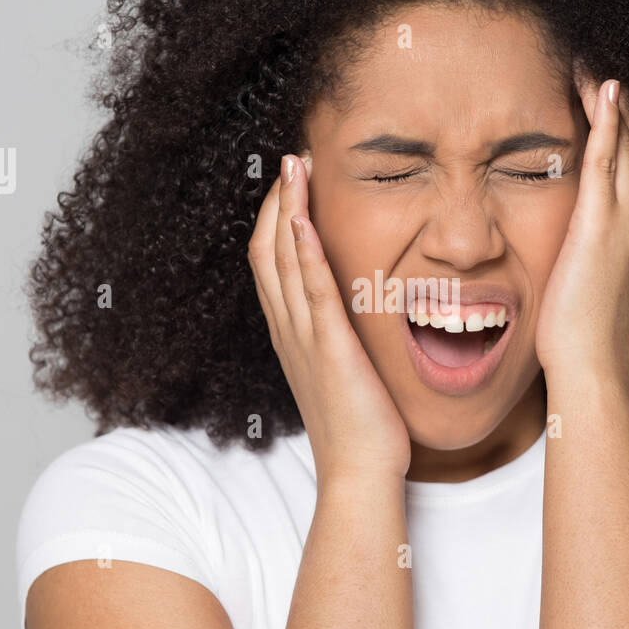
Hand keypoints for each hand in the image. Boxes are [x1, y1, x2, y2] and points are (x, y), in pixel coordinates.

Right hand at [248, 153, 411, 482]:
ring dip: (287, 207)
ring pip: (282, 259)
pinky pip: (310, 290)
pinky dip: (302, 250)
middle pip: (266, 249)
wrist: (360, 471)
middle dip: (278, 199)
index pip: (273, 260)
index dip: (280, 216)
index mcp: (293, 332)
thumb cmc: (361, 426)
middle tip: (293, 156)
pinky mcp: (328, 347)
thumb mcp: (345, 368)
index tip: (297, 180)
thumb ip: (342, 335)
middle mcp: (289, 329)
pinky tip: (304, 216)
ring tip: (295, 164)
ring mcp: (304, 337)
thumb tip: (359, 309)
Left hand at [535, 71, 628, 379]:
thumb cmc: (594, 339)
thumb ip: (611, 262)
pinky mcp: (603, 222)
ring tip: (594, 68)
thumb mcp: (612, 291)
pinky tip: (601, 89)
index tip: (615, 105)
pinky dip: (606, 120)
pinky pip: (607, 158)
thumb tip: (595, 256)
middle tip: (603, 71)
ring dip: (612, 103)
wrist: (595, 364)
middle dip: (625, 108)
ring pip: (627, 145)